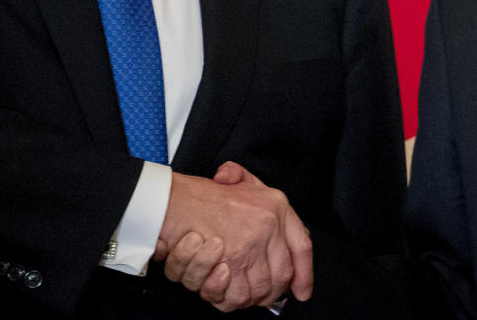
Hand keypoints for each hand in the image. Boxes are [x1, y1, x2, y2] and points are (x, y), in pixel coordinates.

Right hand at [158, 162, 312, 311]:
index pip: (302, 246)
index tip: (302, 290)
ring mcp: (248, 248)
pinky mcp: (227, 266)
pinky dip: (225, 297)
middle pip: (280, 277)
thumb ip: (249, 183)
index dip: (304, 273)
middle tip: (252, 289)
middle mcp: (268, 228)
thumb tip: (260, 208)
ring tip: (228, 283)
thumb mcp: (237, 179)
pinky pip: (235, 297)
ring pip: (257, 291)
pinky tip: (216, 282)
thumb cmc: (201, 195)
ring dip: (243, 295)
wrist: (171, 202)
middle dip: (267, 291)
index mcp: (276, 207)